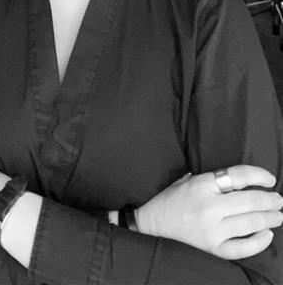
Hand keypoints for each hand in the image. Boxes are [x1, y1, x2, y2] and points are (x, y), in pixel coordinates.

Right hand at [136, 165, 282, 259]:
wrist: (153, 224)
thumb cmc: (171, 199)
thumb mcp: (188, 180)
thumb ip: (212, 178)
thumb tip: (244, 178)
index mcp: (201, 185)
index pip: (237, 176)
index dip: (258, 175)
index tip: (270, 179)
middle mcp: (209, 207)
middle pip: (249, 201)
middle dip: (269, 200)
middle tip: (279, 199)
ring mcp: (212, 230)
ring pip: (250, 223)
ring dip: (269, 218)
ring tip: (278, 215)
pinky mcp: (213, 248)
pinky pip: (242, 247)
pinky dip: (258, 241)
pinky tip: (267, 235)